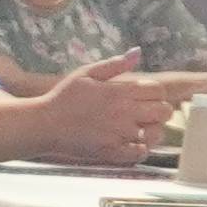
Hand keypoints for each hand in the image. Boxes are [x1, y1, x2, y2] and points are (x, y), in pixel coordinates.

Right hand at [28, 59, 206, 167]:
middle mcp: (123, 112)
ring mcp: (118, 134)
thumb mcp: (86, 73)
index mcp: (119, 91)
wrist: (43, 124)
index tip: (145, 98)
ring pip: (155, 134)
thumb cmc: (63, 97)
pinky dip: (140, 150)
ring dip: (151, 132)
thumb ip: (114, 64)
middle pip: (163, 112)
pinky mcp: (111, 152)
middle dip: (159, 112)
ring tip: (139, 130)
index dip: (156, 94)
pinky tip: (131, 144)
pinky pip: (139, 154)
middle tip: (146, 114)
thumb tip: (137, 52)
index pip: (158, 91)